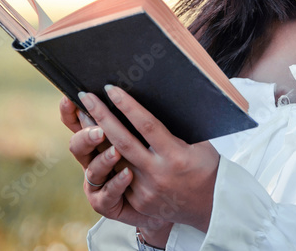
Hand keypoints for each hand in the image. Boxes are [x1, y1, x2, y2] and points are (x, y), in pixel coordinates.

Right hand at [59, 95, 163, 230]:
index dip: (70, 111)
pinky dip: (116, 183)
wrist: (165, 199)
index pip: (77, 122)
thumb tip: (132, 87)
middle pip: (78, 145)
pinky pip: (106, 195)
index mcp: (98, 139)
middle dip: (86, 134)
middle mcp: (93, 160)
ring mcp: (97, 182)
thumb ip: (137, 116)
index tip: (71, 98)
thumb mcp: (148, 134)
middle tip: (99, 128)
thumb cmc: (156, 161)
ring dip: (104, 159)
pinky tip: (127, 175)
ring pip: (93, 169)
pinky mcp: (106, 203)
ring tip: (116, 152)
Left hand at [78, 84, 219, 233]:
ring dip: (96, 137)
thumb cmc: (206, 167)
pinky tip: (94, 142)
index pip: (146, 125)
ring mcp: (146, 189)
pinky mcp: (139, 202)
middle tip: (86, 97)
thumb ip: (175, 128)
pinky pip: (119, 176)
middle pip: (122, 141)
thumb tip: (154, 101)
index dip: (127, 106)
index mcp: (175, 155)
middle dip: (101, 116)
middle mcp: (158, 173)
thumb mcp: (199, 144)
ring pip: (114, 159)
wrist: (212, 205)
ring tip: (83, 115)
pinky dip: (105, 159)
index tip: (111, 89)